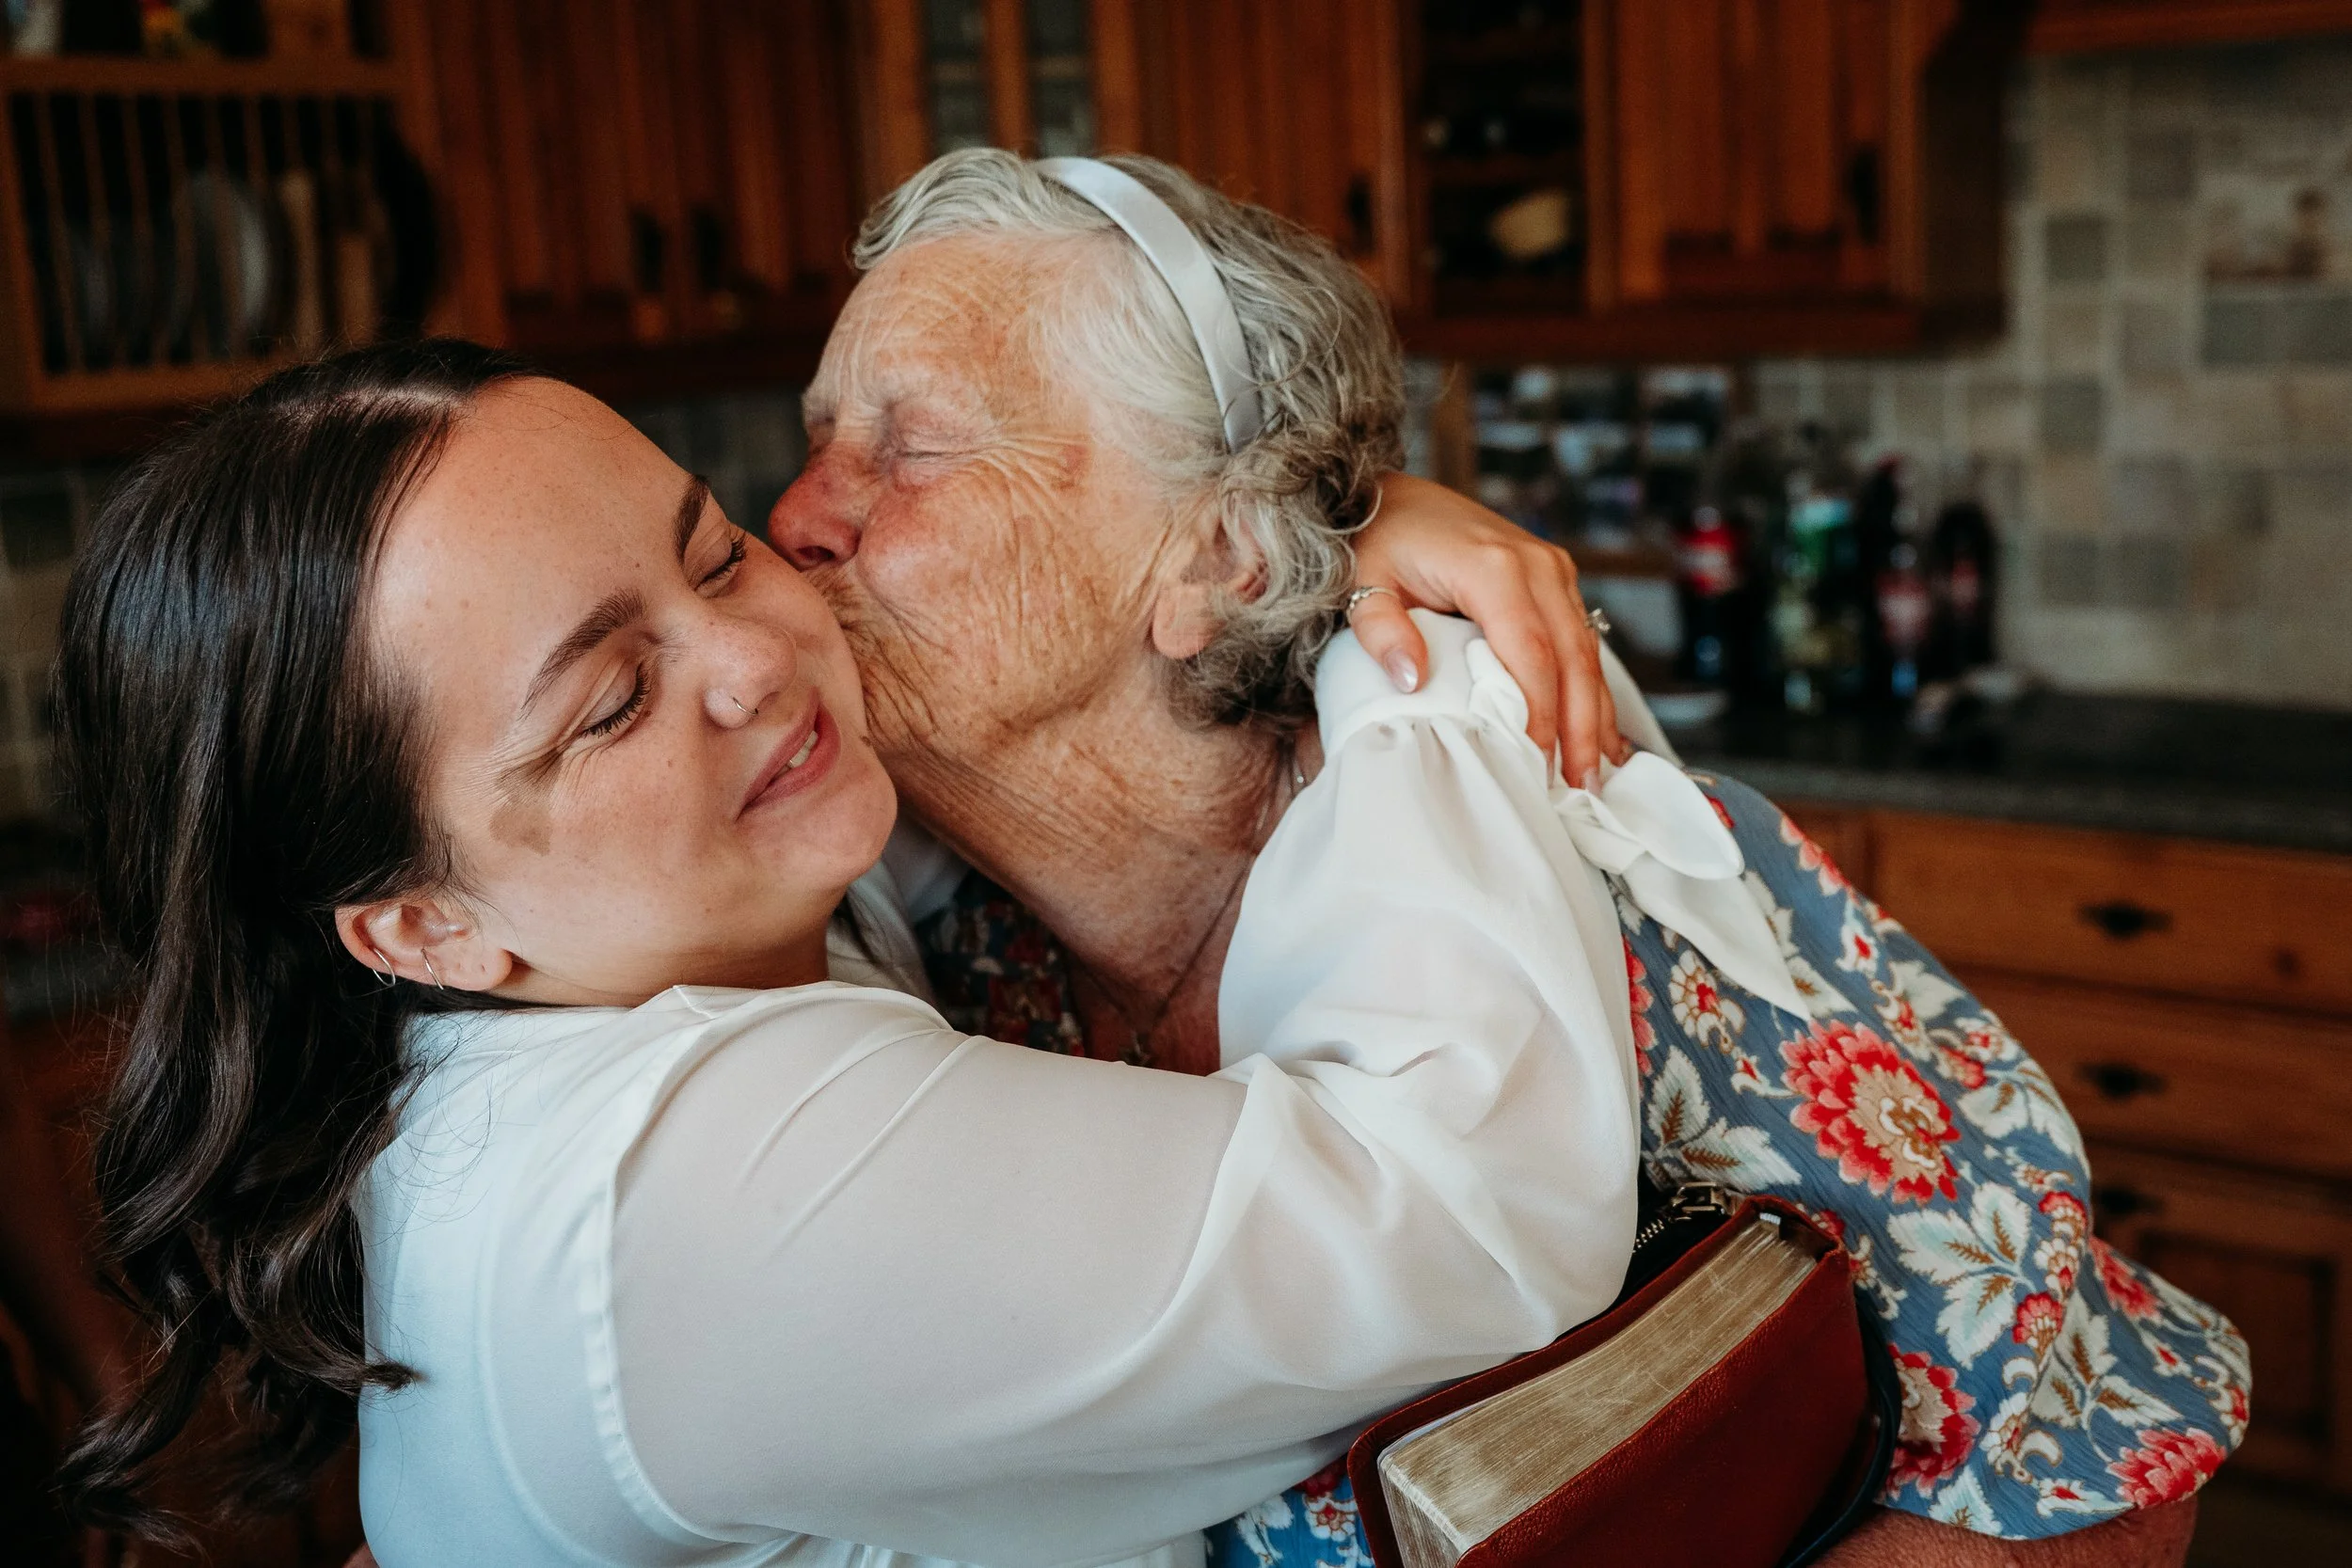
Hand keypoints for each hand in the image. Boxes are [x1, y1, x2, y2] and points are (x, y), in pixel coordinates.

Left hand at [1347, 474, 1632, 785]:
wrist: (1393, 497)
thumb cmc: (1375, 543)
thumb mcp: (1362, 584)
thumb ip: (1381, 631)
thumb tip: (1412, 680)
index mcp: (1493, 568)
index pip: (1530, 656)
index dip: (1538, 715)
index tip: (1531, 763)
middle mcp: (1536, 565)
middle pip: (1572, 658)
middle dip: (1581, 727)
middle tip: (1580, 786)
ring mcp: (1552, 568)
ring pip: (1587, 651)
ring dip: (1594, 713)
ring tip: (1595, 772)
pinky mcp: (1554, 577)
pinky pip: (1582, 638)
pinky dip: (1590, 686)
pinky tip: (1596, 729)